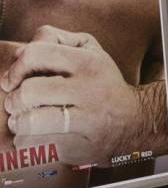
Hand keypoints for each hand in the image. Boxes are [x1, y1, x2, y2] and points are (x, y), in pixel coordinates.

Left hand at [1, 25, 141, 164]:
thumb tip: (18, 55)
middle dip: (14, 100)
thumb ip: (53, 39)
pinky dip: (28, 142)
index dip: (15, 68)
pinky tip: (37, 137)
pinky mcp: (81, 148)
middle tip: (16, 104)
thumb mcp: (88, 49)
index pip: (35, 55)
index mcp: (87, 62)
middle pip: (28, 92)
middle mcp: (89, 91)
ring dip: (18, 123)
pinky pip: (38, 146)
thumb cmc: (101, 81)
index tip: (12, 81)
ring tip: (23, 122)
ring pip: (30, 123)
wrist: (135, 121)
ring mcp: (87, 122)